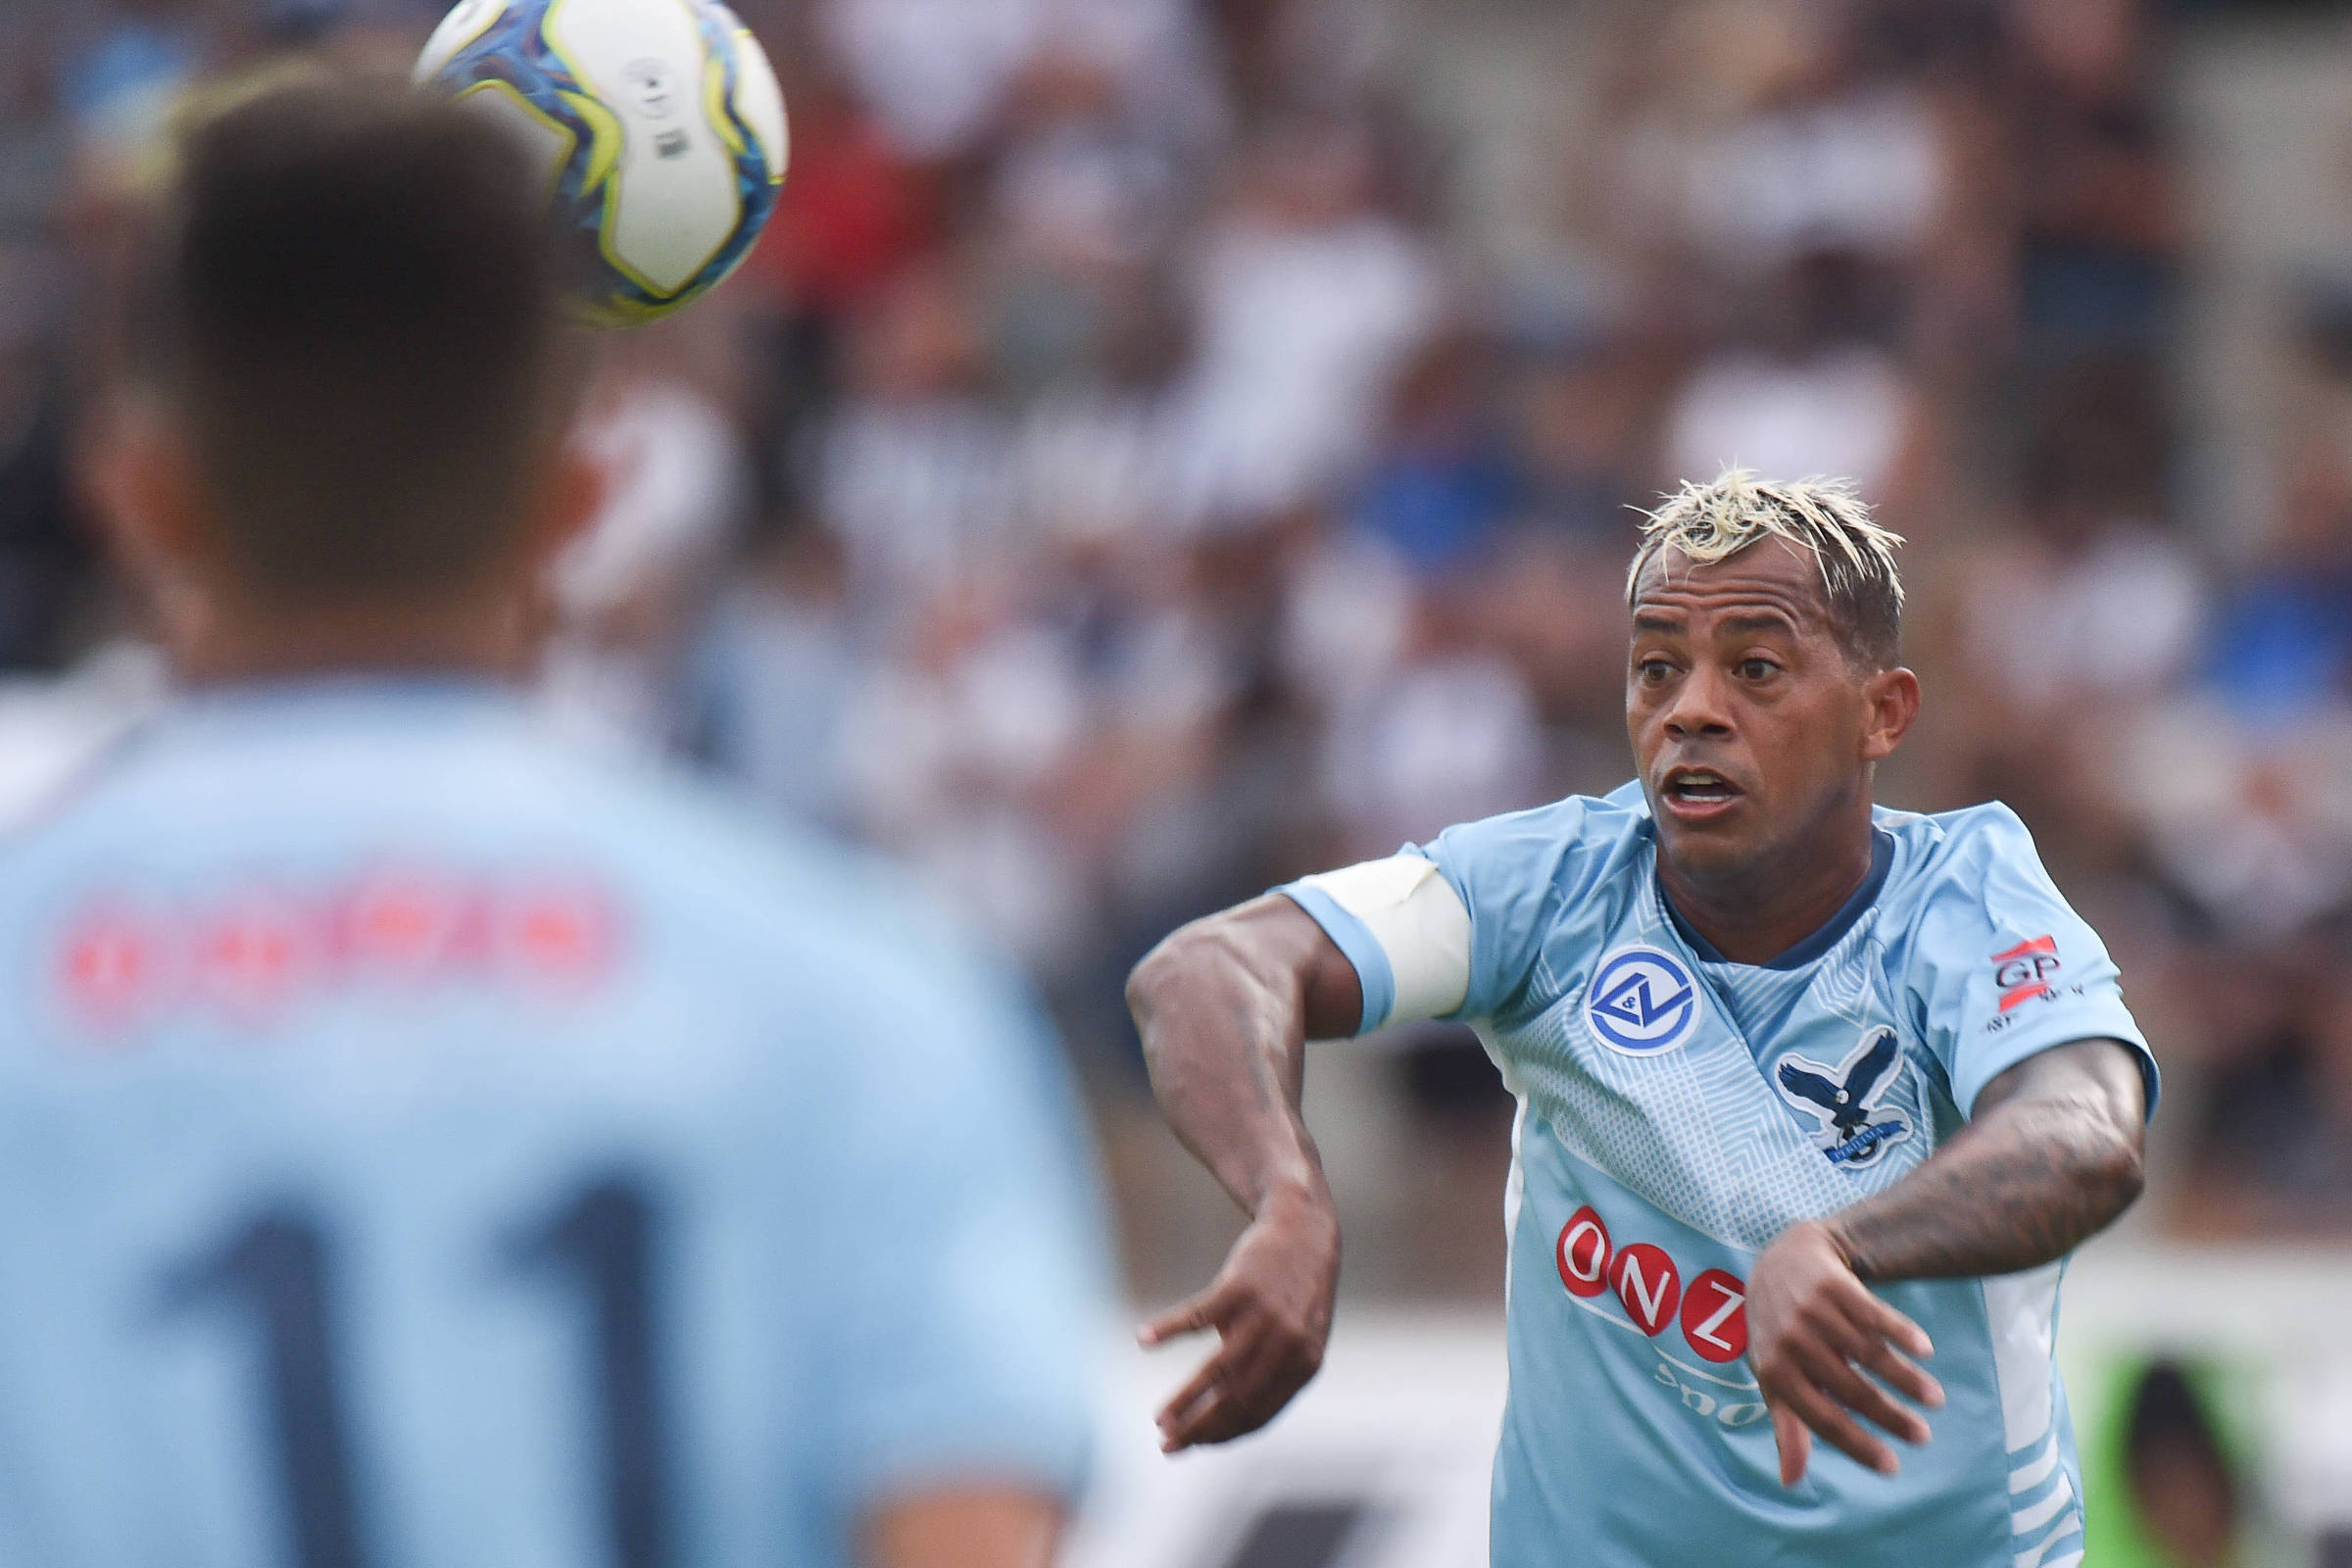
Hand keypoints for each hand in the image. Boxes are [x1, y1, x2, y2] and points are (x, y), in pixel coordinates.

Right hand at [1137, 1185, 1338, 1452]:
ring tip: (1160, 1419)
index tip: (1191, 1447)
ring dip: (1185, 1400)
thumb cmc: (1294, 1293)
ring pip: (1218, 1370)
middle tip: (1167, 1445)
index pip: (1257, 1414)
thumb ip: (1272, 1373)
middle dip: (1199, 1428)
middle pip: (1237, 1400)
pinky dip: (1168, 1328)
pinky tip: (1145, 1339)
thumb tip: (1225, 1417)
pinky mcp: (1240, 1286)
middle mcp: (1287, 1345)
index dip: (1221, 1435)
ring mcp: (1264, 1316)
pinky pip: (1198, 1316)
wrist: (1304, 1231)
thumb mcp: (1297, 1338)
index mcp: (1304, 1365)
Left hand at [1746, 1219, 1944, 1485]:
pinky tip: (1924, 1350)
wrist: (1780, 1263)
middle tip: (1922, 1437)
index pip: (1822, 1419)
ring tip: (1935, 1400)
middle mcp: (1792, 1342)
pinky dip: (1901, 1332)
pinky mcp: (1835, 1285)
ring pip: (1868, 1353)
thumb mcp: (1774, 1378)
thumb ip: (1788, 1427)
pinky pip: (1874, 1313)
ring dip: (1906, 1379)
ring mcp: (1814, 1312)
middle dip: (1891, 1417)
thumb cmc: (1780, 1334)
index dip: (1858, 1445)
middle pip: (1851, 1389)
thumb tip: (1790, 1482)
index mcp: (1775, 1372)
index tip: (1893, 1467)